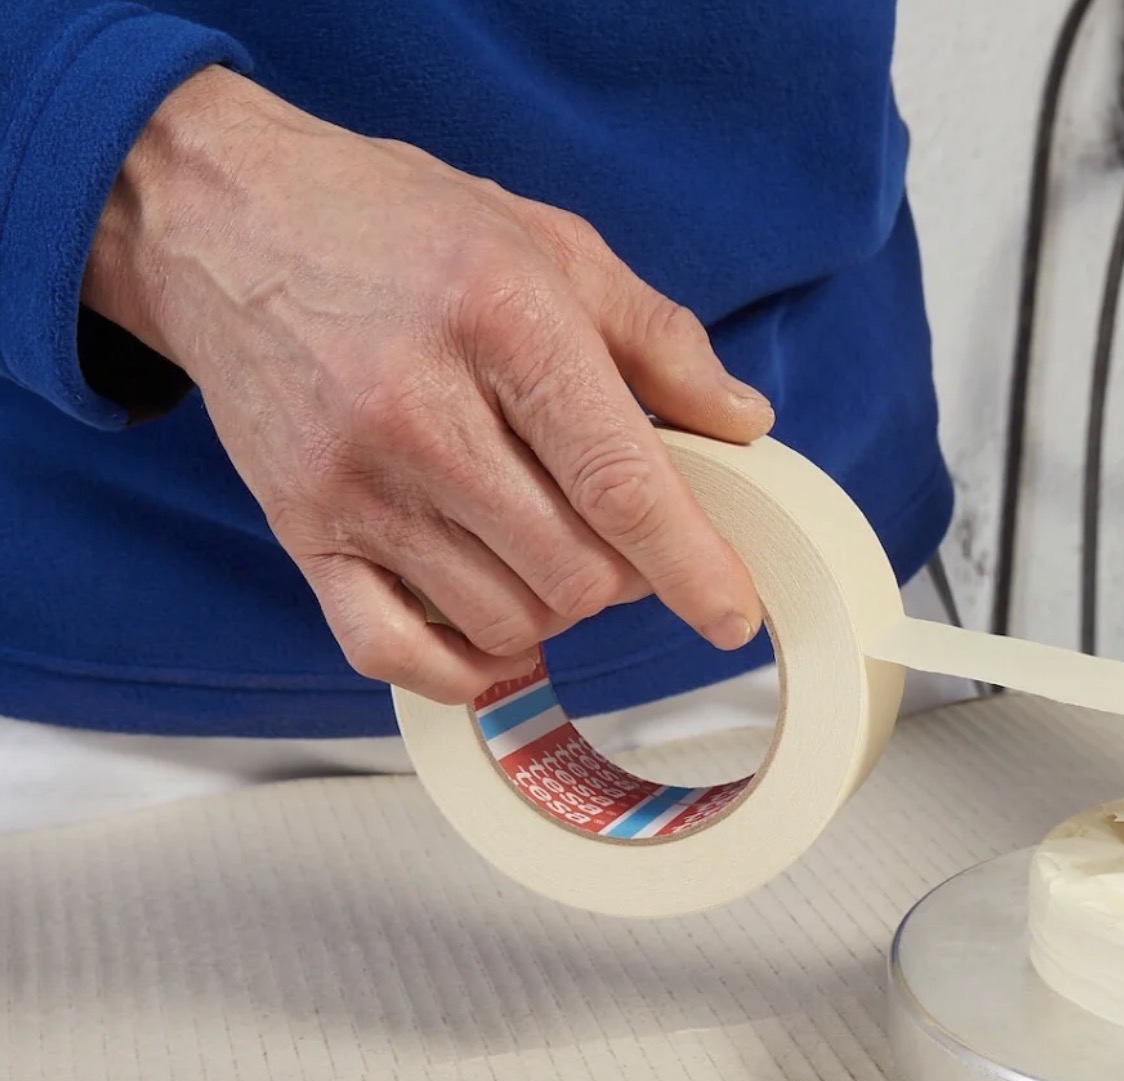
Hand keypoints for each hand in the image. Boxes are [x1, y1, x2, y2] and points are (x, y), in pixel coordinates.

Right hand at [82, 68, 771, 702]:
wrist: (225, 218)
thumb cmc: (402, 227)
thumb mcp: (552, 243)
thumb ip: (659, 339)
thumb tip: (743, 423)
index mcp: (504, 324)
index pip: (619, 482)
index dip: (692, 564)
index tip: (733, 614)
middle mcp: (420, 411)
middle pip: (573, 571)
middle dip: (626, 574)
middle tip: (617, 527)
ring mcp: (352, 481)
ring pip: (504, 619)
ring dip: (554, 608)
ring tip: (550, 545)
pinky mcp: (299, 529)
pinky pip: (393, 654)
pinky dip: (464, 666)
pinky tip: (493, 622)